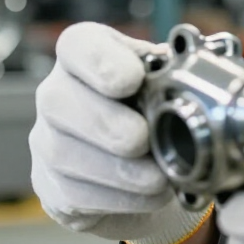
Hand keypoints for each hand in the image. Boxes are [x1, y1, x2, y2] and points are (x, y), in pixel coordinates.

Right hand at [30, 22, 211, 243]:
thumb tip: (197, 67)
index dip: (100, 61)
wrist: (151, 168)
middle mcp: (58, 93)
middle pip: (59, 101)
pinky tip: (150, 195)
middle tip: (142, 139)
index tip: (132, 79)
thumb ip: (177, 70)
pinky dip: (119, 199)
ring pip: (64, 154)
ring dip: (118, 170)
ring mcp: (46, 142)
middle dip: (107, 124)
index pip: (76, 44)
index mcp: (86, 57)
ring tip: (158, 177)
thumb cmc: (159, 112)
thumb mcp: (169, 81)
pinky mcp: (51, 188)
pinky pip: (75, 195)